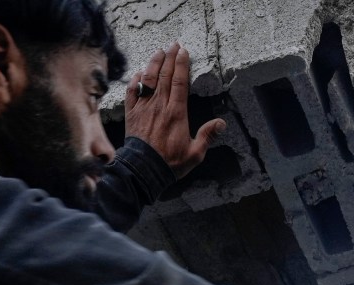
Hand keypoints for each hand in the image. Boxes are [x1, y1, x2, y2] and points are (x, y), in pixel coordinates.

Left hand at [126, 45, 224, 175]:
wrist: (143, 170)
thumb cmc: (169, 163)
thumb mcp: (195, 153)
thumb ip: (207, 136)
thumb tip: (221, 124)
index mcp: (176, 113)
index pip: (180, 82)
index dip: (182, 65)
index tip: (184, 53)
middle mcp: (159, 106)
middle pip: (165, 76)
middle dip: (170, 58)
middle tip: (174, 45)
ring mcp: (144, 108)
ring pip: (148, 80)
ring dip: (154, 64)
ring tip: (159, 52)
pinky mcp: (132, 114)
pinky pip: (132, 92)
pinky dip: (134, 81)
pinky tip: (138, 73)